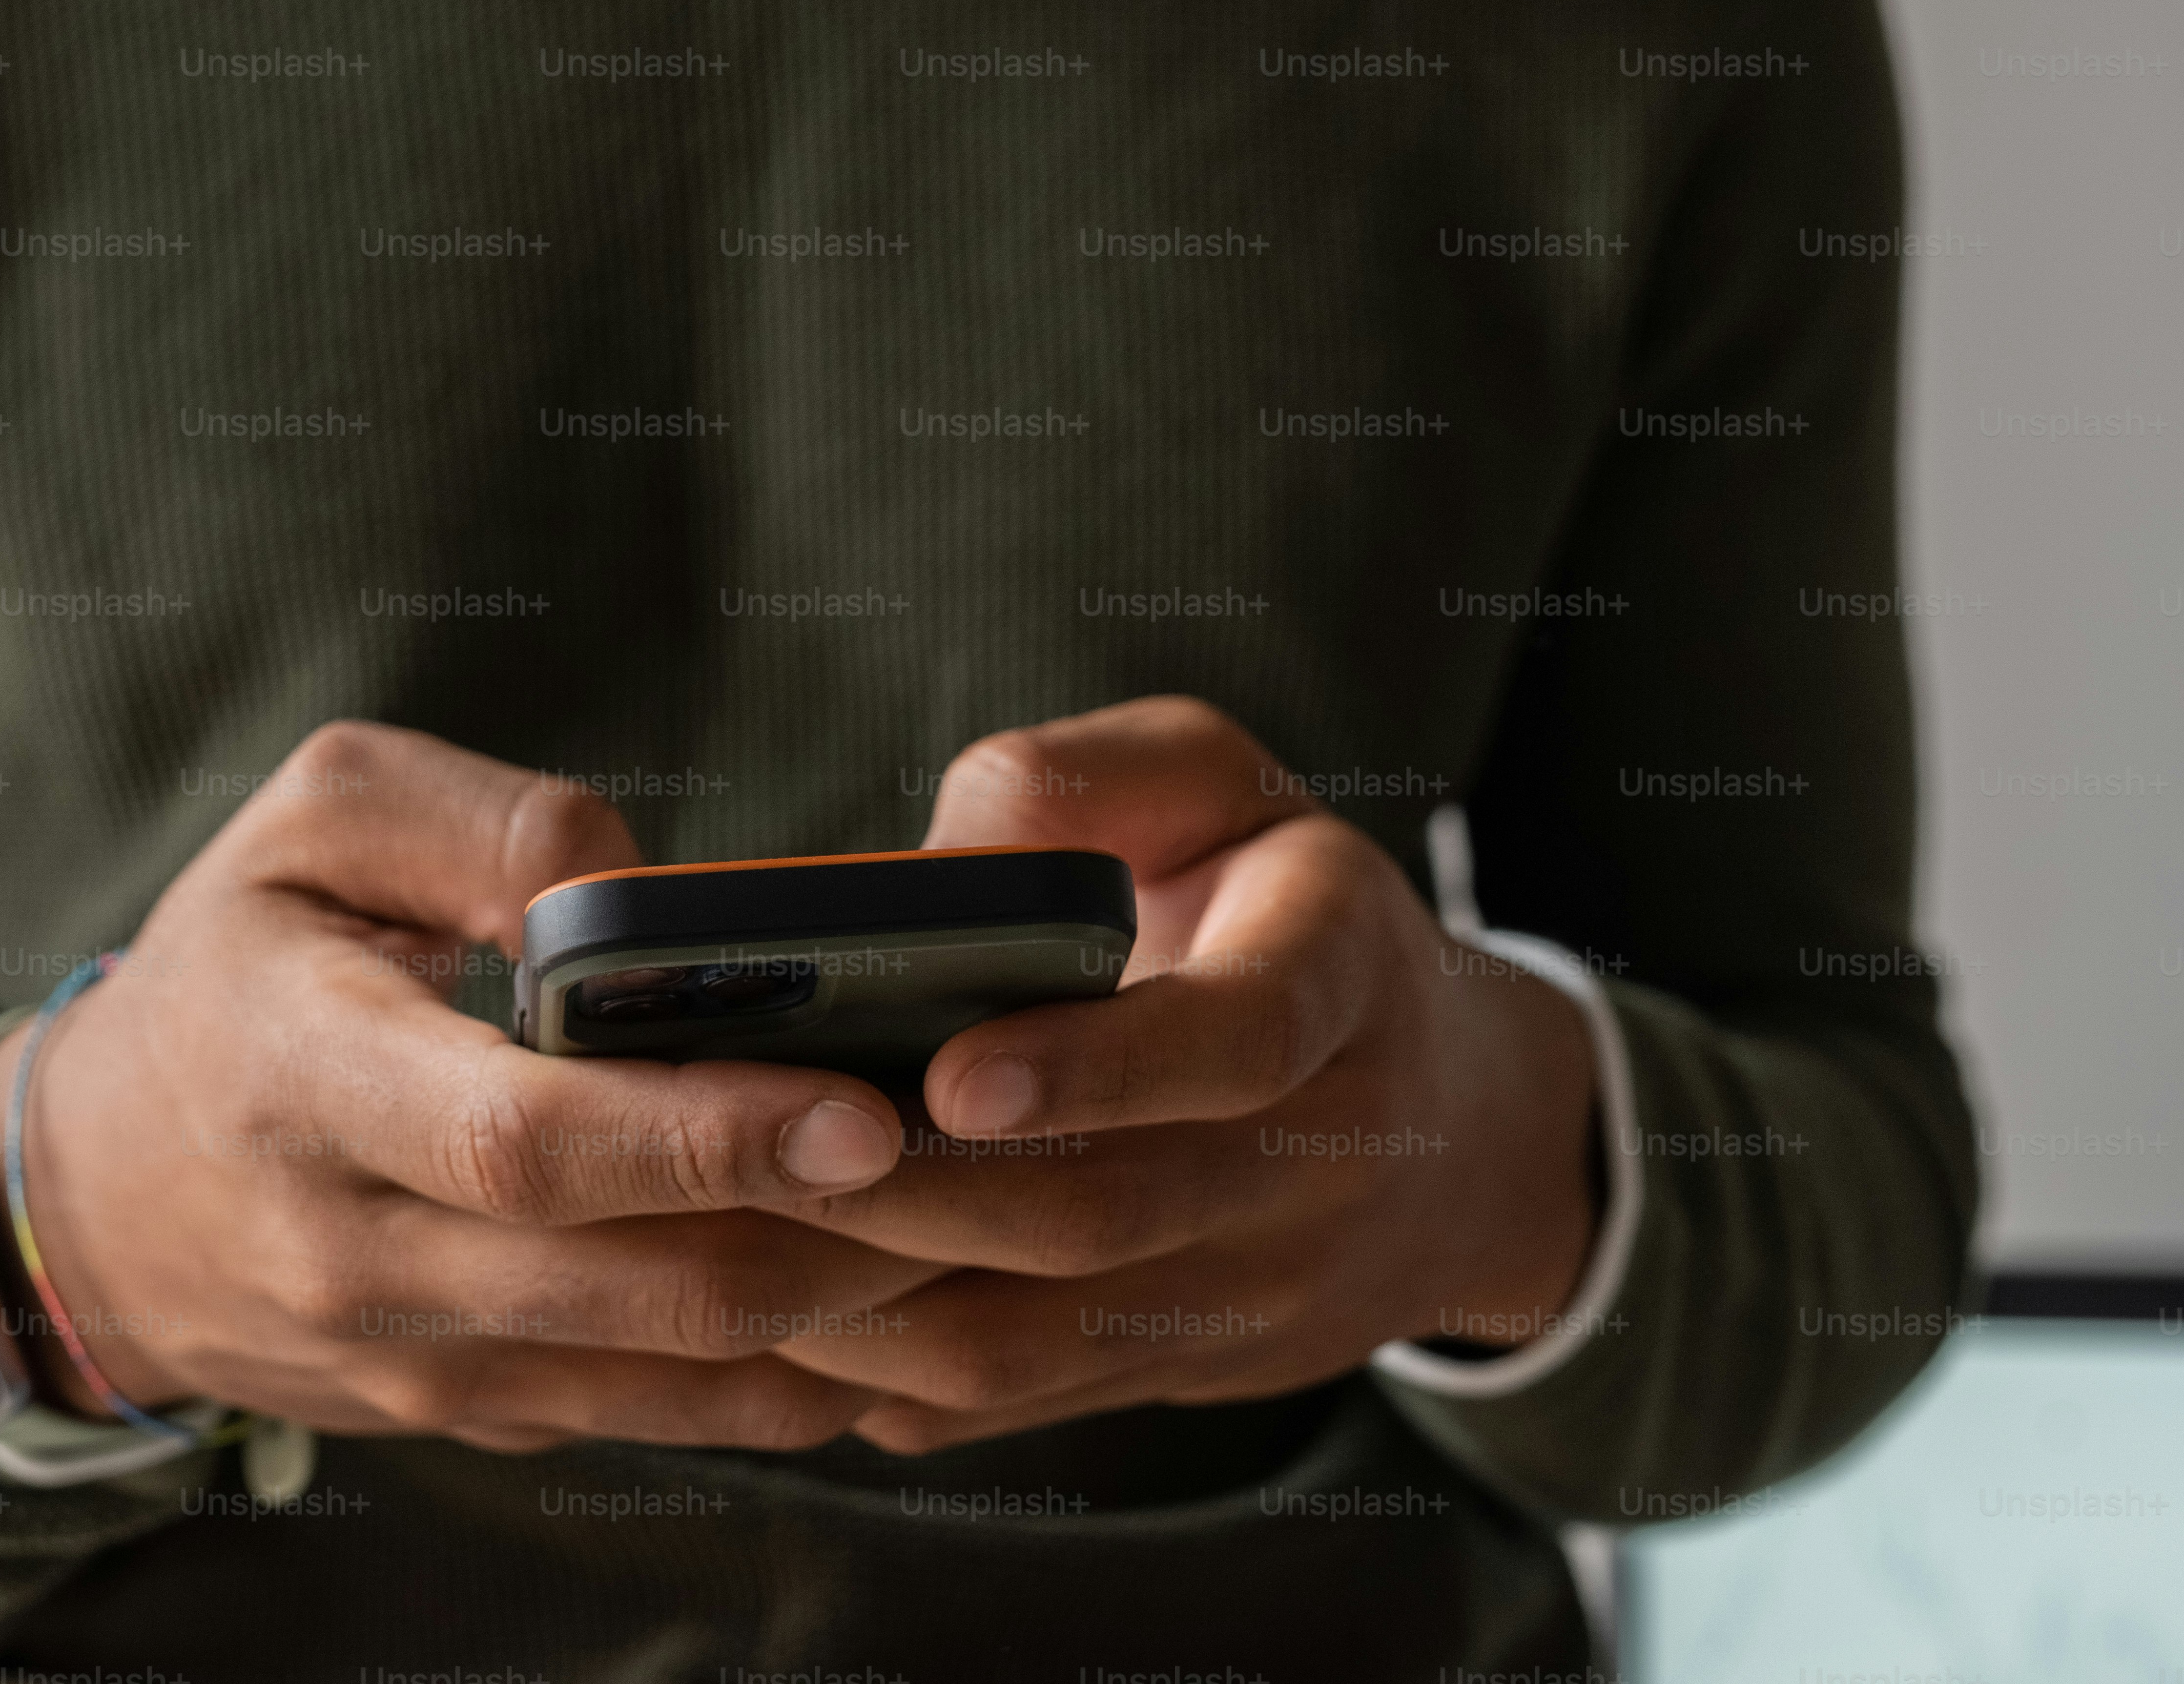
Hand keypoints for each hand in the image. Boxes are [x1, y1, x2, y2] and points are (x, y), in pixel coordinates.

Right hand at [0, 722, 945, 1453]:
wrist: (97, 1196)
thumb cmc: (234, 962)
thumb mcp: (308, 822)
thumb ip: (478, 822)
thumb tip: (637, 889)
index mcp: (305, 1078)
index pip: (522, 1143)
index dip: (701, 1136)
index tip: (860, 1110)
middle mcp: (359, 1249)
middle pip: (628, 1281)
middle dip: (826, 1234)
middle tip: (982, 1161)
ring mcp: (420, 1360)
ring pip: (671, 1370)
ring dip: (842, 1313)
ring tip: (980, 1220)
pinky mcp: (476, 1414)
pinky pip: (666, 1419)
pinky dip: (797, 1373)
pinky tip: (905, 1300)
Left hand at [768, 697, 1600, 1452]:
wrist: (1449, 1131)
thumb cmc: (1276, 907)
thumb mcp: (1219, 787)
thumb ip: (1086, 781)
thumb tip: (940, 860)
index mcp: (1337, 976)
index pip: (1238, 1040)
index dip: (1097, 1067)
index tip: (953, 1072)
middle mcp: (1320, 1155)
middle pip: (1105, 1212)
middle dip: (917, 1197)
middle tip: (757, 1155)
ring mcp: (1255, 1288)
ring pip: (1042, 1338)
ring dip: (875, 1307)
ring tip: (734, 1243)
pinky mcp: (1183, 1369)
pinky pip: (1020, 1402)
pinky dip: (889, 1374)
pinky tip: (780, 1322)